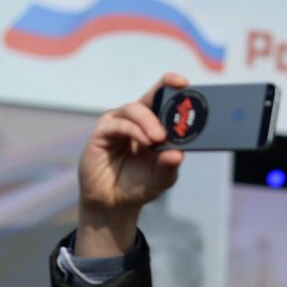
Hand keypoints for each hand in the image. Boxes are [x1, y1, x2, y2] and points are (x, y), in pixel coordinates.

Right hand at [75, 72, 186, 256]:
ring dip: (149, 120)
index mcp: (154, 124)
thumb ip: (169, 166)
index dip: (172, 86)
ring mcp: (118, 124)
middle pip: (150, 96)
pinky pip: (118, 124)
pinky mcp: (102, 134)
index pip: (163, 99)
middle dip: (164, 92)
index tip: (185, 83)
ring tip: (159, 137)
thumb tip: (178, 154)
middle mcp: (136, 120)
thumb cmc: (139, 185)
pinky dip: (134, 130)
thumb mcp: (161, 178)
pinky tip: (146, 141)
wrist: (114, 204)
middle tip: (180, 100)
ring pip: (134, 109)